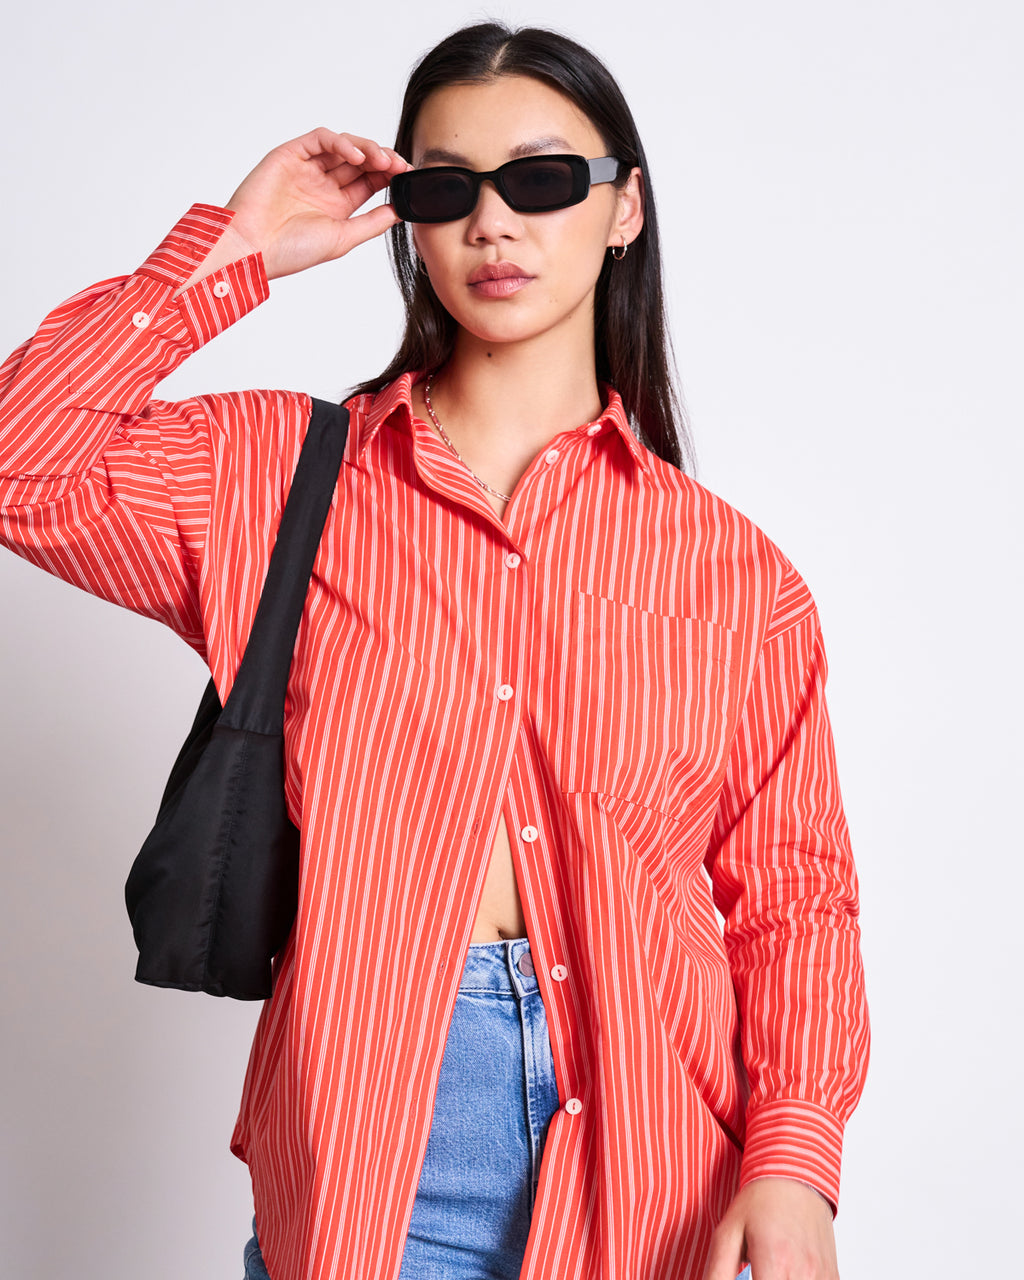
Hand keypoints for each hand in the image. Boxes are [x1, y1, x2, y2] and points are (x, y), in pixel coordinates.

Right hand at [224, 129, 410, 279]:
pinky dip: (341, 143)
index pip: (369, 181)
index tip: (407, 177)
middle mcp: (322, 184)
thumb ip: (371, 223)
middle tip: (399, 165)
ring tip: (383, 160)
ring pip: (343, 146)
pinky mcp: (290, 154)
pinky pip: (320, 139)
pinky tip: (357, 156)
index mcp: (336, 205)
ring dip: (367, 149)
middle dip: (383, 159)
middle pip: (360, 161)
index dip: (389, 175)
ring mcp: (306, 168)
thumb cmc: (291, 250)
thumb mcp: (342, 238)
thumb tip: (400, 211)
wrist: (253, 248)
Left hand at [702, 1177, 838, 1279]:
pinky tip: (787, 1273)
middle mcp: (803, 1273)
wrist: (794, 1176)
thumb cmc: (760, 1201)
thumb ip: (717, 1272)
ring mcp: (822, 1276)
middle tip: (756, 1271)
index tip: (745, 1277)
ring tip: (770, 1270)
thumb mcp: (728, 1233)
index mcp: (775, 1263)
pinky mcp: (833, 1277)